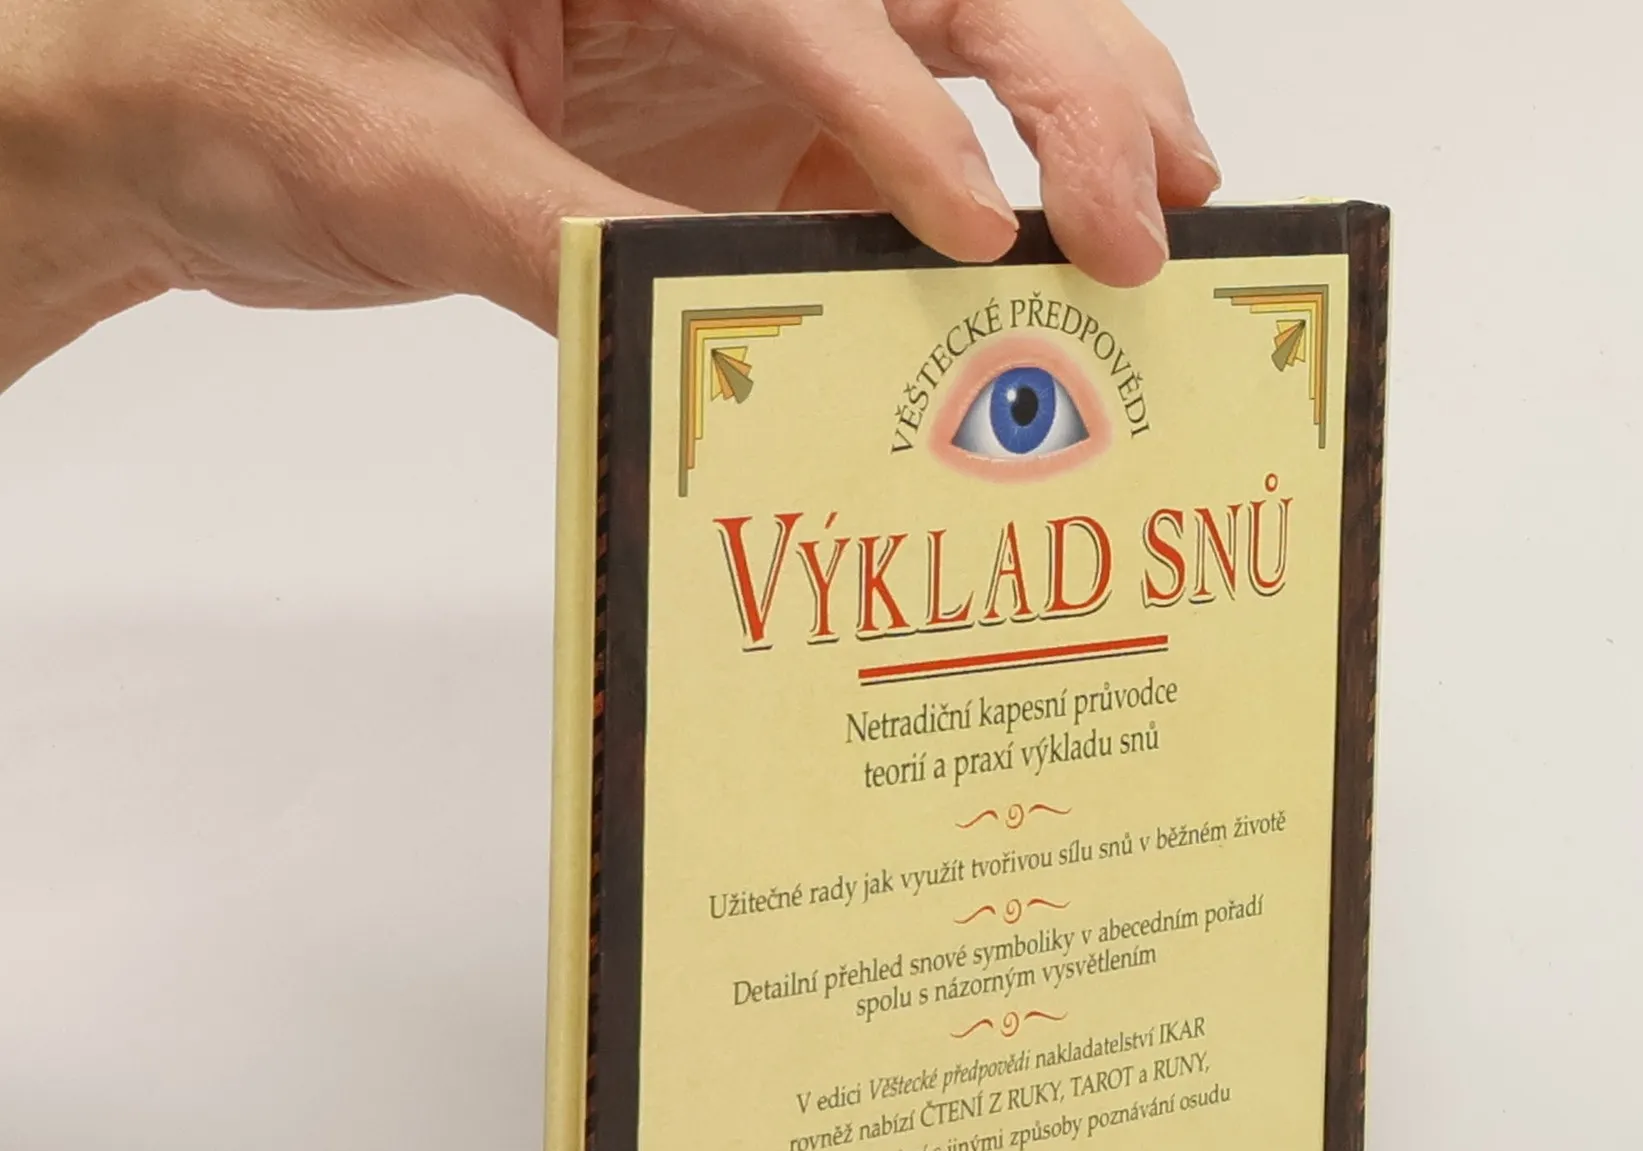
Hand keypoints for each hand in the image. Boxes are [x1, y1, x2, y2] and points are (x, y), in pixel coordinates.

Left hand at [0, 0, 1217, 388]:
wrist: (172, 114)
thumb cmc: (235, 76)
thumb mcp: (393, 158)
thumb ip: (559, 235)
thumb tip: (710, 316)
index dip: (898, 106)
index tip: (977, 229)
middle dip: (1062, 84)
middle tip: (1143, 213)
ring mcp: (737, 44)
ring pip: (954, 39)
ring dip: (1075, 109)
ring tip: (1168, 203)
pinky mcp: (740, 131)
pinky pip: (885, 163)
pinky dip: (980, 210)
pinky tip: (1045, 267)